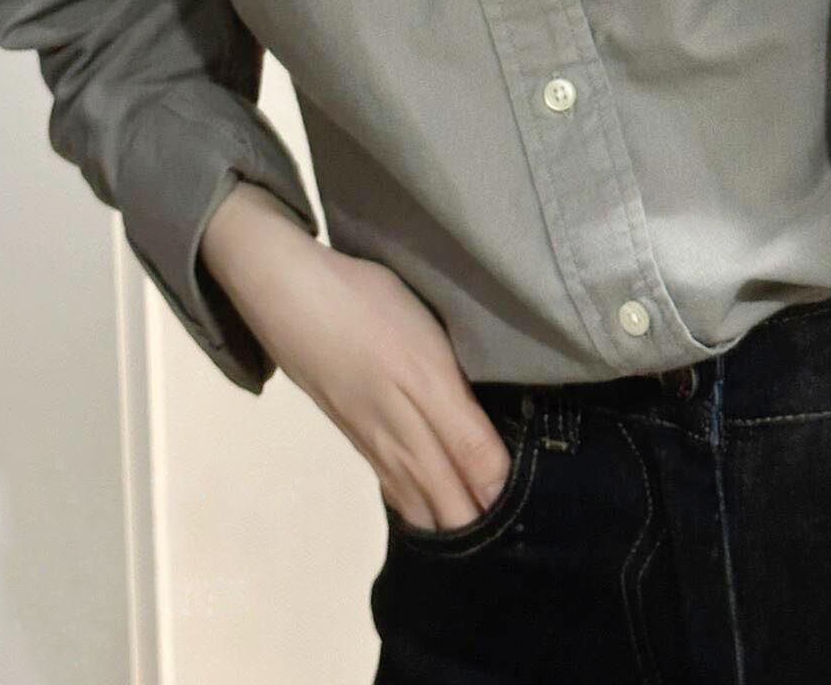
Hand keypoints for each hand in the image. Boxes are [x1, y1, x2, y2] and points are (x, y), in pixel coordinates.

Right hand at [202, 182, 512, 531]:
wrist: (291, 296)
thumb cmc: (370, 312)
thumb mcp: (431, 359)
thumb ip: (465, 429)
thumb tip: (495, 483)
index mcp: (428, 421)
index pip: (478, 480)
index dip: (506, 503)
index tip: (539, 513)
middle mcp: (400, 446)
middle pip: (445, 504)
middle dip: (477, 522)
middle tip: (514, 534)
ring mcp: (373, 440)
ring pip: (417, 499)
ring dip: (446, 519)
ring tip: (475, 533)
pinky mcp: (355, 427)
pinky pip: (394, 485)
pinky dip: (416, 505)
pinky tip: (425, 507)